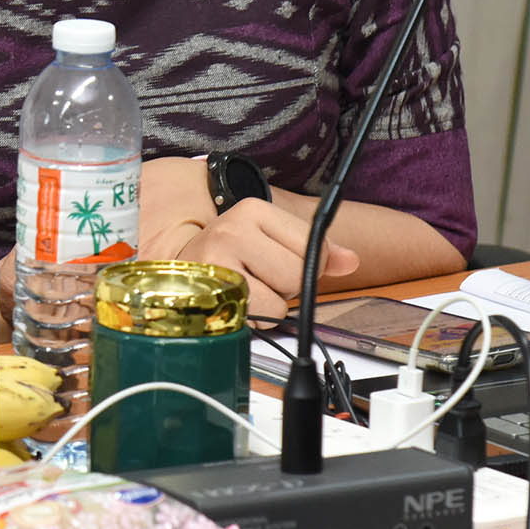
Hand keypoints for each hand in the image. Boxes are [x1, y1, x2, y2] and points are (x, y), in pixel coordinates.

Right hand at [157, 200, 359, 320]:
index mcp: (252, 209)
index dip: (308, 264)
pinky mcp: (208, 295)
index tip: (280, 260)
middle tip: (259, 277)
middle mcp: (230, 230)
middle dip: (287, 286)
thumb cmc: (229, 256)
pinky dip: (253, 319)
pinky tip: (235, 302)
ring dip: (270, 305)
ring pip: (279, 302)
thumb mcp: (272, 240)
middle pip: (297, 275)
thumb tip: (350, 260)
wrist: (179, 272)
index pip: (313, 248)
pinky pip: (257, 319)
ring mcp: (216, 263)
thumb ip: (314, 249)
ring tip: (246, 289)